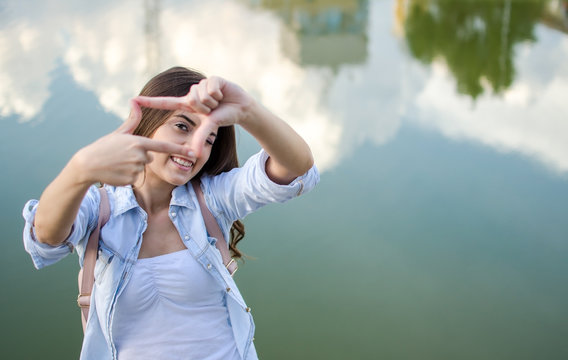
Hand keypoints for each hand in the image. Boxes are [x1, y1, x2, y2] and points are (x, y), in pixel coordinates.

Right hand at [73, 100, 191, 185]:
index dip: (179, 150)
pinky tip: (117, 172)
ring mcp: (136, 168)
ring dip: (132, 167)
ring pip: (142, 168)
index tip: (193, 153)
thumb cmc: (104, 146)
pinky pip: (136, 178)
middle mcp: (139, 155)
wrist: (87, 165)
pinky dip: (128, 176)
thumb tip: (135, 101)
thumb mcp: (119, 133)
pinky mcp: (131, 180)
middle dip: (138, 157)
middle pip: (149, 157)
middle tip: (121, 156)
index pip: (164, 147)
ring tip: (117, 163)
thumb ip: (132, 120)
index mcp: (138, 142)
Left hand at [134, 76, 253, 127]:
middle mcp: (192, 93)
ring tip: (219, 101)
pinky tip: (223, 93)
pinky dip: (218, 93)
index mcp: (187, 104)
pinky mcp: (212, 79)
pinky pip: (210, 86)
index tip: (133, 100)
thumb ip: (201, 138)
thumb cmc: (224, 117)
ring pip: (201, 93)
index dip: (150, 102)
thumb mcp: (210, 128)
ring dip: (212, 100)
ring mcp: (202, 85)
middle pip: (191, 99)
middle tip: (213, 108)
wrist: (241, 108)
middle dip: (205, 106)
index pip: (165, 102)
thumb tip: (196, 155)